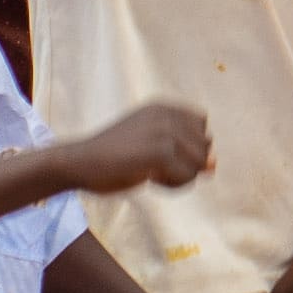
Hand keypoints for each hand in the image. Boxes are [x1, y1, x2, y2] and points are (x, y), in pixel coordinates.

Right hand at [53, 99, 219, 199]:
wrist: (78, 162)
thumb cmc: (111, 158)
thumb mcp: (150, 146)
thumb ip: (182, 151)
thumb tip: (214, 165)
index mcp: (165, 107)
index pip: (201, 128)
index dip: (187, 148)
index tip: (160, 156)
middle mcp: (168, 114)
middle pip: (204, 147)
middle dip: (186, 164)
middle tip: (156, 170)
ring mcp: (165, 131)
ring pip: (198, 164)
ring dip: (180, 177)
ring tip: (153, 175)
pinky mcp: (160, 151)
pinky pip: (186, 176)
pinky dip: (172, 185)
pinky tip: (149, 179)